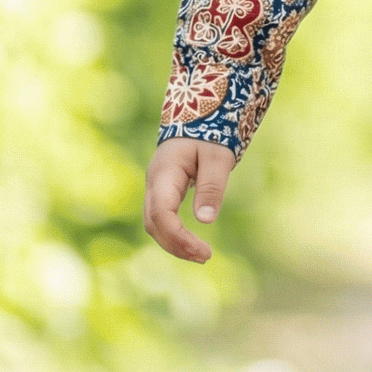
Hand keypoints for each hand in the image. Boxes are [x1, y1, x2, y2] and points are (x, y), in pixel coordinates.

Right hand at [144, 138, 236, 262]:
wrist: (197, 114)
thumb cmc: (209, 132)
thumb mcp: (217, 157)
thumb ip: (211, 186)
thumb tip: (205, 220)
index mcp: (164, 173)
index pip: (162, 213)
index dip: (178, 237)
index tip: (202, 251)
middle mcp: (154, 183)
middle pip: (154, 223)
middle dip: (176, 245)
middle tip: (205, 257)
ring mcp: (155, 187)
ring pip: (154, 223)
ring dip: (174, 243)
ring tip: (201, 255)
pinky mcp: (162, 191)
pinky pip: (161, 218)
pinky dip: (174, 234)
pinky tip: (191, 244)